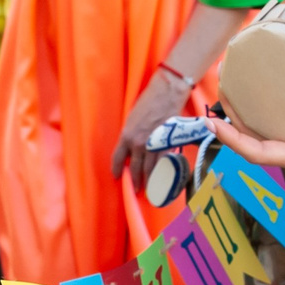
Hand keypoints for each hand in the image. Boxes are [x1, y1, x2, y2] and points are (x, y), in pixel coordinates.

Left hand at [112, 64, 191, 184]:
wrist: (166, 94)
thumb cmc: (148, 101)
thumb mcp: (132, 118)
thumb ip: (131, 134)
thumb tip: (132, 147)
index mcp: (126, 136)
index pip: (118, 158)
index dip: (117, 169)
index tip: (117, 176)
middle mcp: (138, 144)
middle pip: (135, 168)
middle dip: (135, 181)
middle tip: (136, 190)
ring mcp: (153, 146)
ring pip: (150, 169)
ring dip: (149, 181)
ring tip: (149, 189)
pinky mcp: (167, 145)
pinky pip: (164, 163)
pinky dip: (162, 172)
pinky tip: (162, 178)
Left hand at [207, 46, 284, 175]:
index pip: (261, 155)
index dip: (234, 140)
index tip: (215, 121)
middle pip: (253, 146)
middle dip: (230, 124)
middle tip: (217, 91)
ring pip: (261, 138)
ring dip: (241, 119)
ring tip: (227, 89)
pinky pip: (274, 129)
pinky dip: (259, 114)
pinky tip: (253, 93)